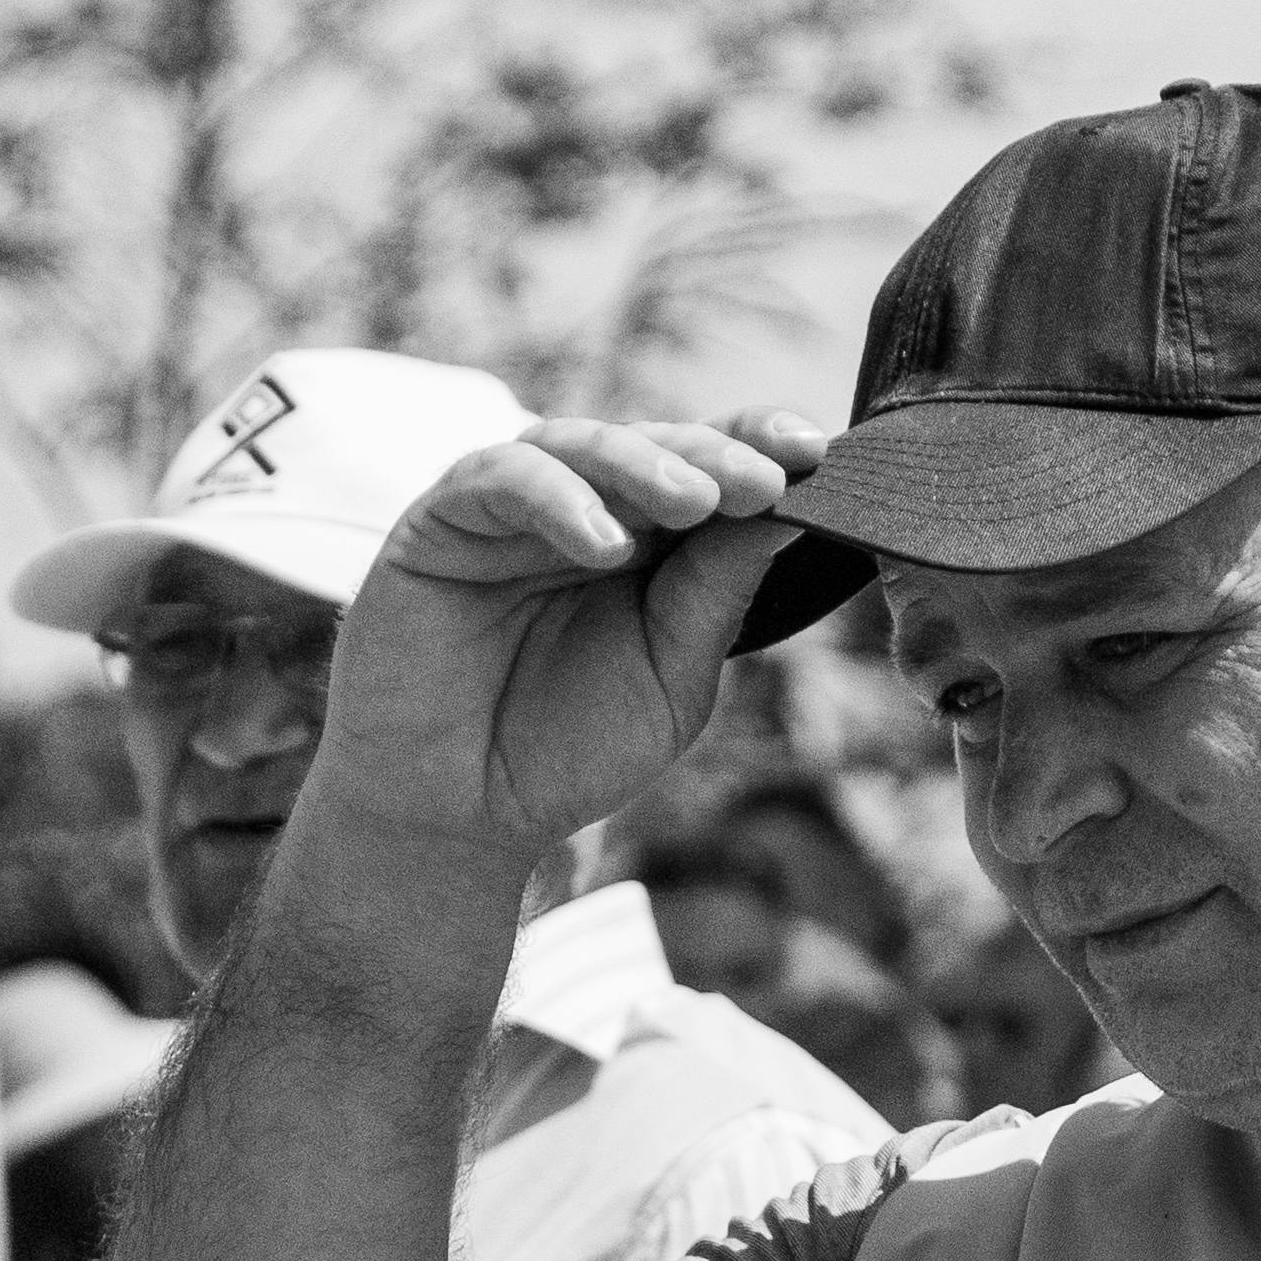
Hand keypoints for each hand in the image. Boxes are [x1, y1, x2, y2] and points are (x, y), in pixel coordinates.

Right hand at [312, 412, 826, 876]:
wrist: (457, 816)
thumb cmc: (566, 750)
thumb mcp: (671, 674)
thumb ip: (716, 593)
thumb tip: (791, 513)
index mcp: (645, 540)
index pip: (707, 467)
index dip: (757, 446)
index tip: (820, 457)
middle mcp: (580, 508)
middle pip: (652, 445)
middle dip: (714, 456)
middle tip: (764, 482)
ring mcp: (508, 509)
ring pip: (580, 444)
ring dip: (644, 466)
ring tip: (694, 504)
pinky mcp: (441, 520)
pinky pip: (500, 478)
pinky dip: (558, 500)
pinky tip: (605, 545)